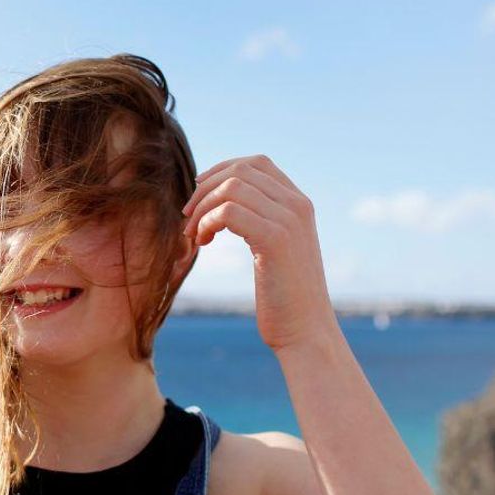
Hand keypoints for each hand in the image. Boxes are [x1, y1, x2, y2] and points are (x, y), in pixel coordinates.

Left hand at [180, 154, 339, 352]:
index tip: (199, 196)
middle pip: (240, 170)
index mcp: (299, 205)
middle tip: (188, 218)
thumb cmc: (283, 298)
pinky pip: (228, 212)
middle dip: (205, 189)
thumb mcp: (273, 251)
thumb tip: (222, 207)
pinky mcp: (275, 240)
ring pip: (231, 187)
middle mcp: (297, 206)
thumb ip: (259, 223)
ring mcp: (289, 220)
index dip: (220, 171)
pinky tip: (202, 243)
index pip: (256, 163)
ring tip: (194, 235)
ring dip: (202, 207)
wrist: (305, 331)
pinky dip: (206, 222)